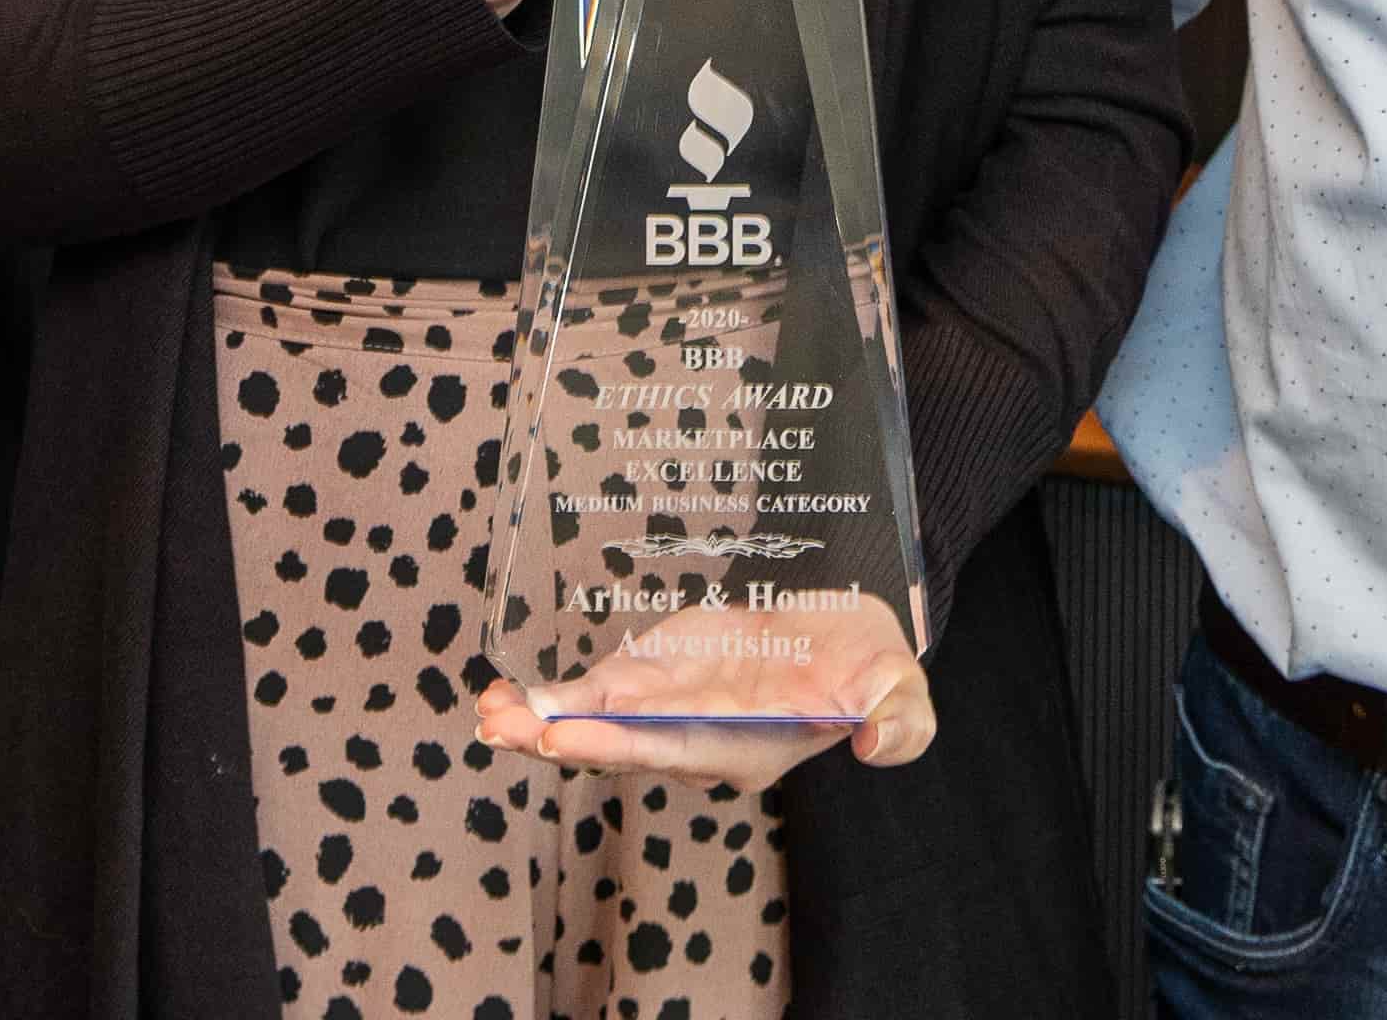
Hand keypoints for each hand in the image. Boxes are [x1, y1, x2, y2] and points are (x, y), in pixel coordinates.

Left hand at [473, 593, 932, 788]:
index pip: (676, 749)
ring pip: (594, 724)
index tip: (567, 735)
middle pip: (617, 743)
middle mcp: (696, 740)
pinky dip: (552, 698)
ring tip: (487, 710)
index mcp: (745, 747)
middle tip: (502, 725)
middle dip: (557, 737)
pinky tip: (506, 693)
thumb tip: (880, 743)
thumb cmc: (874, 666)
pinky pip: (594, 696)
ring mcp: (670, 710)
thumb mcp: (900, 687)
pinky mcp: (657, 679)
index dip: (622, 741)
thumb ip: (899, 718)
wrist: (848, 637)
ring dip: (539, 721)